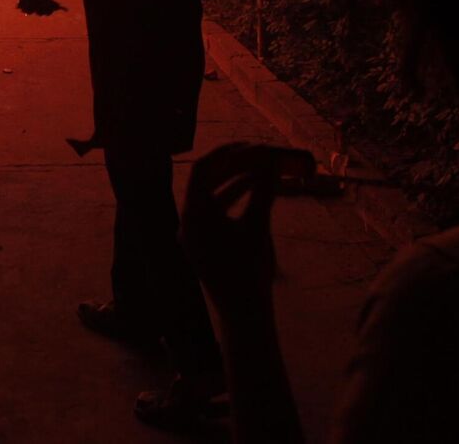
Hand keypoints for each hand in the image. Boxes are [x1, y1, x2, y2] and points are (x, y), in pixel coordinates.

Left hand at [181, 142, 318, 308]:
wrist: (244, 314)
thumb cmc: (249, 272)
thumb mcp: (258, 226)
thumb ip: (263, 189)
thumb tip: (270, 159)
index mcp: (194, 215)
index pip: (203, 170)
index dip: (227, 153)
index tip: (250, 144)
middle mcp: (188, 222)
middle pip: (208, 181)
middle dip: (235, 166)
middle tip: (260, 154)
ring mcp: (195, 233)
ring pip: (214, 196)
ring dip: (238, 181)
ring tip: (264, 170)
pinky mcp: (205, 243)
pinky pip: (217, 212)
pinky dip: (235, 200)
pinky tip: (257, 191)